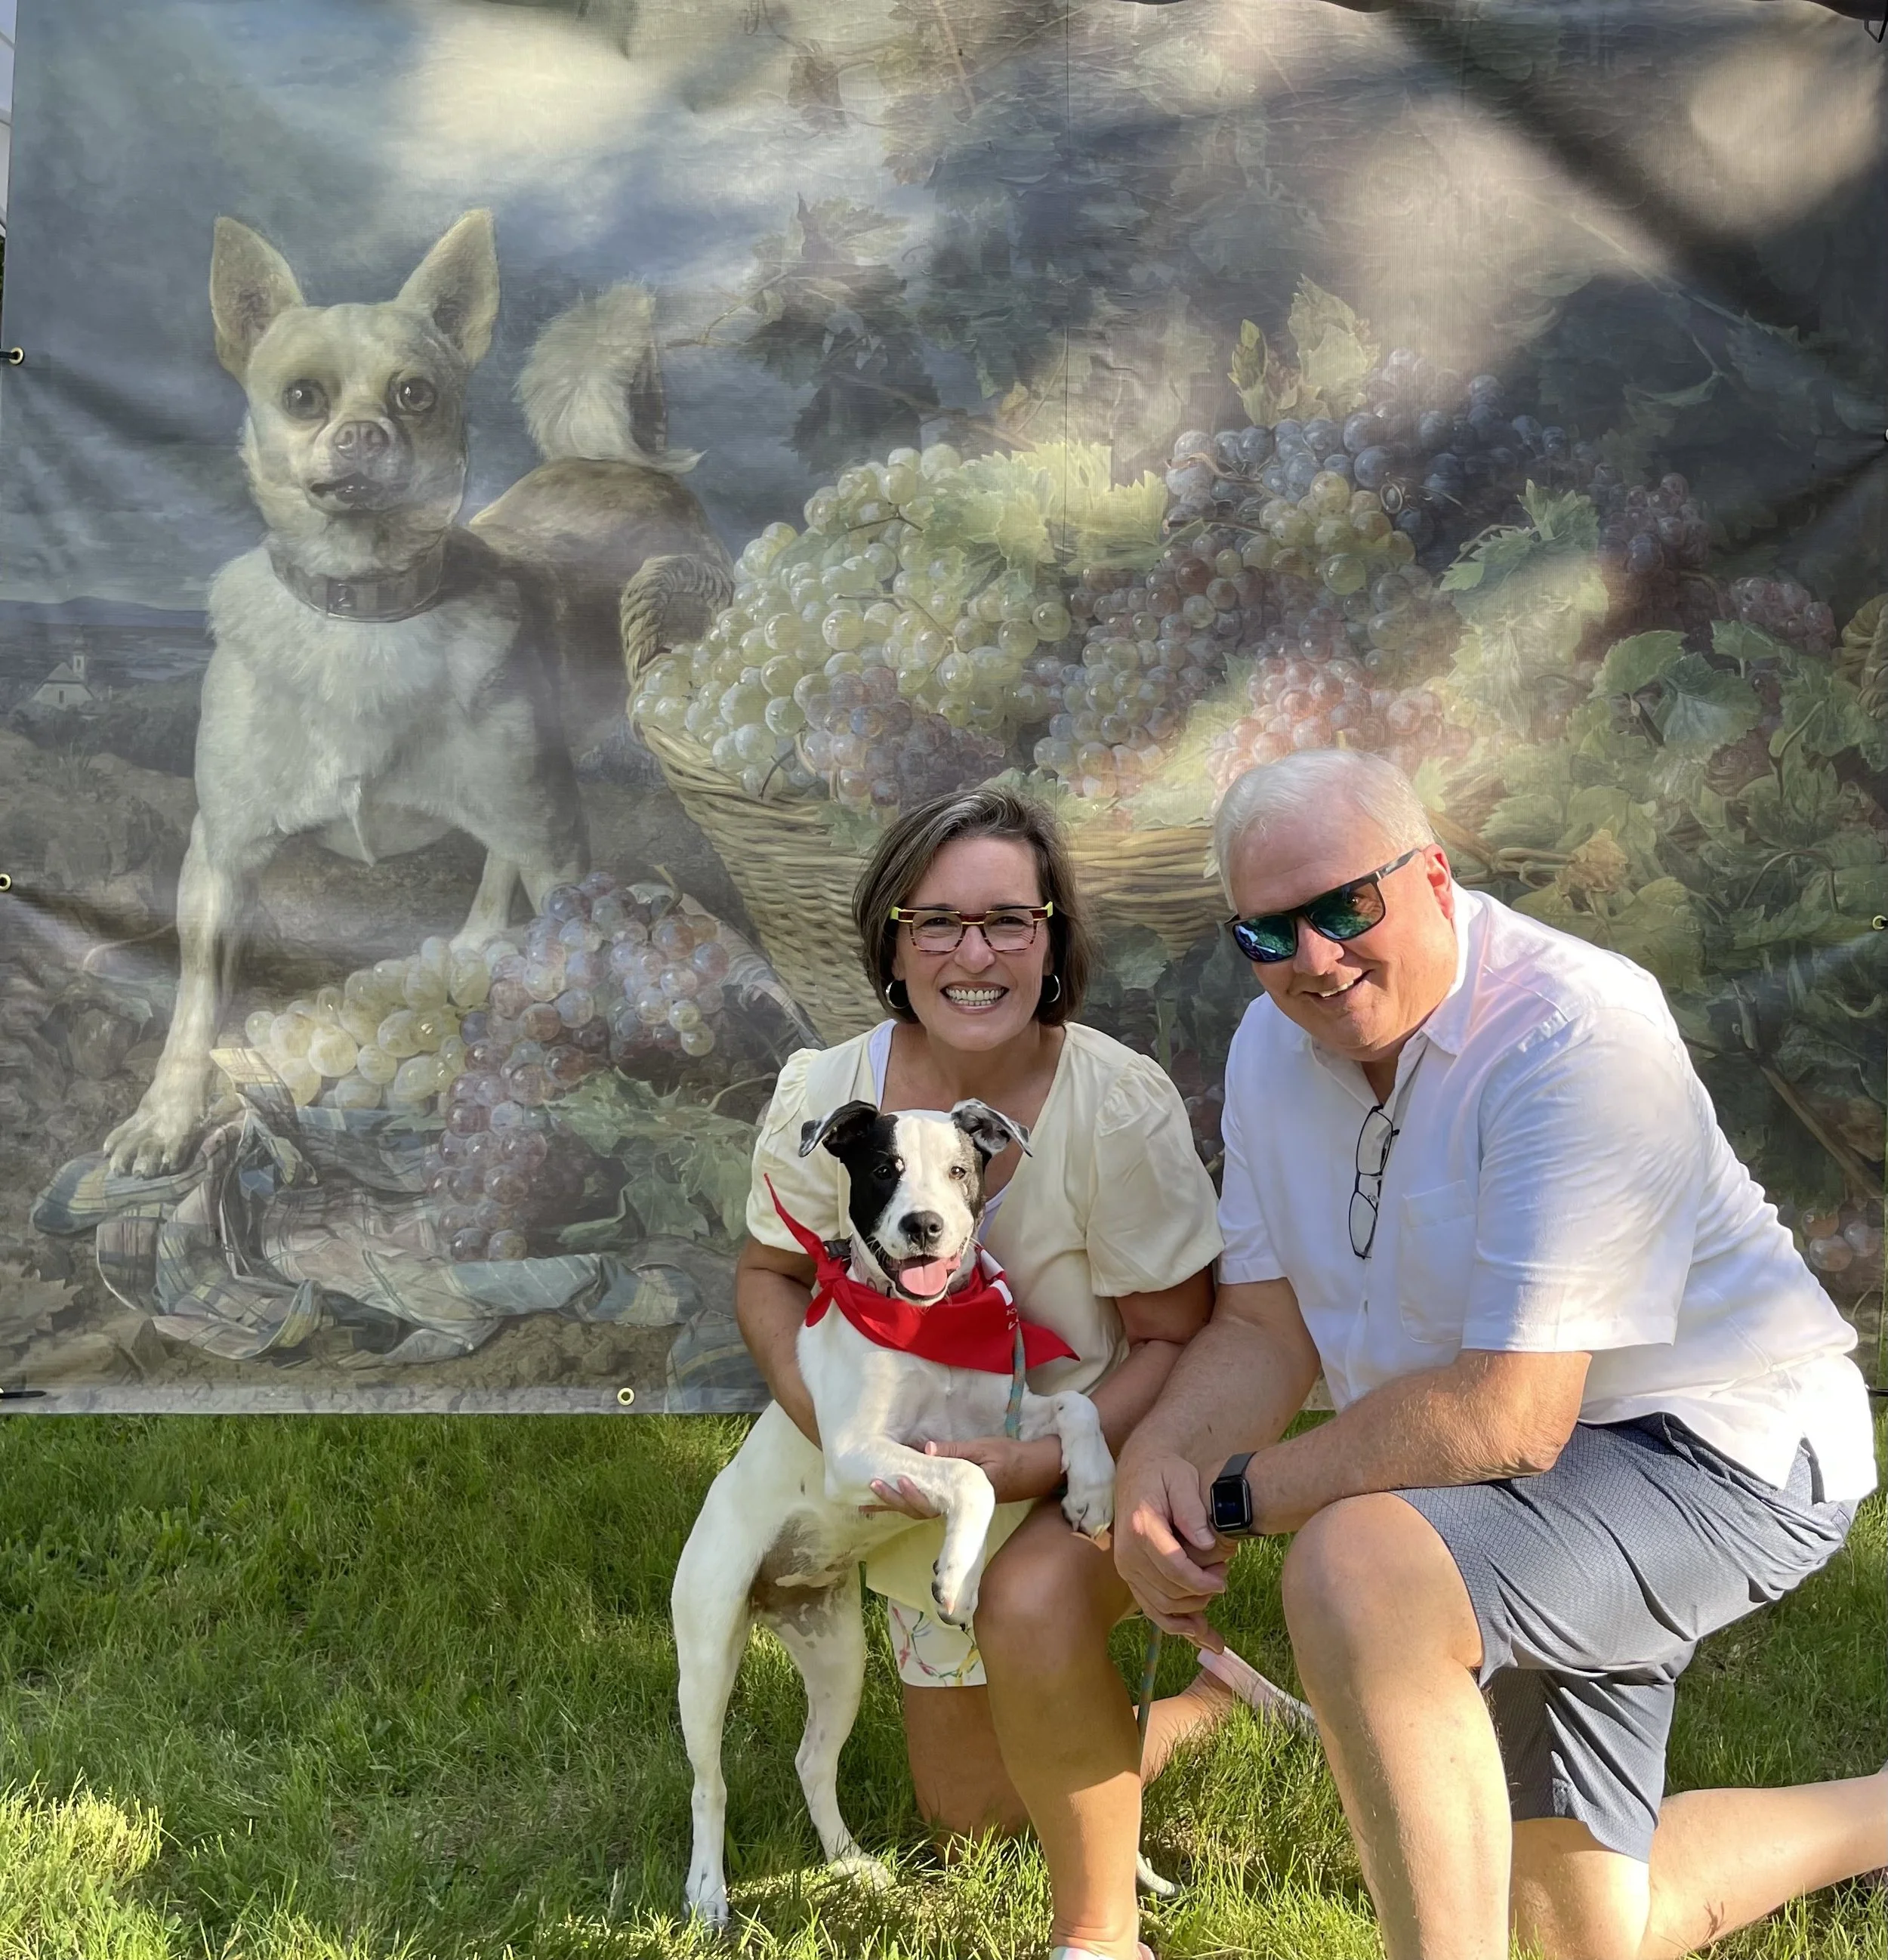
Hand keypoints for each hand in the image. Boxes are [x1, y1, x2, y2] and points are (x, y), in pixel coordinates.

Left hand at [862, 1435, 1060, 1514]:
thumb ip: (955, 1450)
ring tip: (873, 1490)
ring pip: (921, 1510)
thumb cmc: (1011, 1458)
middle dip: (895, 1501)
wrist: (1035, 1469)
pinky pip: (928, 1502)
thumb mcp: (984, 1448)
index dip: (913, 1496)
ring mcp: (955, 1506)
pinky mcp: (954, 1500)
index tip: (899, 1480)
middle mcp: (957, 1507)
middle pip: (920, 1511)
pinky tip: (892, 1493)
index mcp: (965, 1498)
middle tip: (873, 1484)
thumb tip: (923, 1449)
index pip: (933, 1504)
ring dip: (897, 1502)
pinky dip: (908, 1499)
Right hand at [1112, 1449, 1230, 1644]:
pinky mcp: (1129, 1575)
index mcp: (1141, 1527)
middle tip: (1223, 1580)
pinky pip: (1150, 1608)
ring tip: (1214, 1595)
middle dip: (1200, 1595)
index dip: (1201, 1581)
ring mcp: (1125, 1566)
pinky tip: (1197, 1631)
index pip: (1173, 1567)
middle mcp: (1127, 1552)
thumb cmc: (1164, 1472)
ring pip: (1159, 1606)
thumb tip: (1206, 1545)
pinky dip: (1173, 1624)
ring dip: (1190, 1613)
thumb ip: (1192, 1510)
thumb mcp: (1182, 1478)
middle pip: (1168, 1591)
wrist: (1137, 1472)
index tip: (1224, 1581)